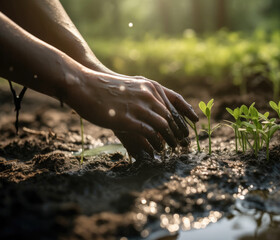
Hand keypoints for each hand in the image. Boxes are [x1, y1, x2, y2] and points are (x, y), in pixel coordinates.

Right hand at [67, 70, 197, 159]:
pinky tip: (158, 149)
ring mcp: (140, 107)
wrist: (84, 84)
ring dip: (171, 139)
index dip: (187, 112)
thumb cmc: (106, 87)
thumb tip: (156, 106)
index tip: (195, 121)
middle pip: (172, 116)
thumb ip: (146, 94)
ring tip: (173, 148)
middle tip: (183, 142)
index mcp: (151, 86)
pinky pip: (151, 133)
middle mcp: (149, 95)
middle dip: (180, 130)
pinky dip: (157, 142)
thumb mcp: (131, 85)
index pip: (177, 100)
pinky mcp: (129, 119)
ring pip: (164, 126)